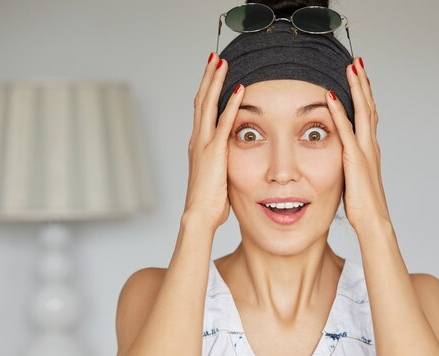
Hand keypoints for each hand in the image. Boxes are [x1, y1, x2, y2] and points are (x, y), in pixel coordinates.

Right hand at [183, 53, 244, 230]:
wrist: (199, 215)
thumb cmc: (208, 202)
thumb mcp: (215, 176)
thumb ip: (221, 162)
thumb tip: (229, 160)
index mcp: (198, 145)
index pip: (202, 111)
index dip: (207, 90)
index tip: (213, 74)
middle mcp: (198, 139)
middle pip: (201, 100)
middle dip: (208, 77)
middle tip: (215, 57)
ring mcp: (204, 144)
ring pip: (207, 104)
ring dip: (215, 82)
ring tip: (221, 63)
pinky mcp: (215, 152)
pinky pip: (224, 123)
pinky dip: (231, 104)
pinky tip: (240, 89)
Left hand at [325, 57, 390, 232]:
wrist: (375, 221)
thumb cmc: (364, 205)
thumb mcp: (355, 179)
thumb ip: (350, 165)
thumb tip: (342, 159)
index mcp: (369, 150)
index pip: (368, 115)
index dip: (364, 94)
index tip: (359, 76)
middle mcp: (370, 145)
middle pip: (369, 106)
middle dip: (363, 83)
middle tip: (357, 61)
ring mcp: (365, 151)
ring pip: (362, 112)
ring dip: (356, 88)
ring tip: (351, 67)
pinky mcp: (355, 159)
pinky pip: (345, 130)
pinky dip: (338, 111)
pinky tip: (330, 95)